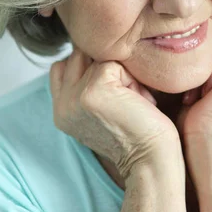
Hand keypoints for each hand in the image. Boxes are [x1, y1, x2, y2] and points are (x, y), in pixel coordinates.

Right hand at [49, 45, 180, 180]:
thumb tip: (94, 51)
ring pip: (98, 56)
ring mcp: (74, 97)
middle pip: (80, 54)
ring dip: (122, 73)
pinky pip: (114, 63)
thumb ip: (88, 85)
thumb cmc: (138, 135)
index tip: (116, 91)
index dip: (91, 68)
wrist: (151, 159)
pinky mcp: (92, 90)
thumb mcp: (104, 110)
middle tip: (127, 97)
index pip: (63, 65)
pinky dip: (132, 80)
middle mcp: (62, 104)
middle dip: (108, 67)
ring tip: (133, 100)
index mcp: (61, 110)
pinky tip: (139, 102)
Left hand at [175, 34, 211, 149]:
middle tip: (194, 98)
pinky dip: (209, 70)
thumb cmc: (195, 130)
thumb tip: (182, 43)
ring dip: (203, 69)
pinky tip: (208, 95)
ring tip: (200, 97)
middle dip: (200, 66)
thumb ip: (201, 66)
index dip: (197, 65)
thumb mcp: (196, 90)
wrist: (205, 151)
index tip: (189, 96)